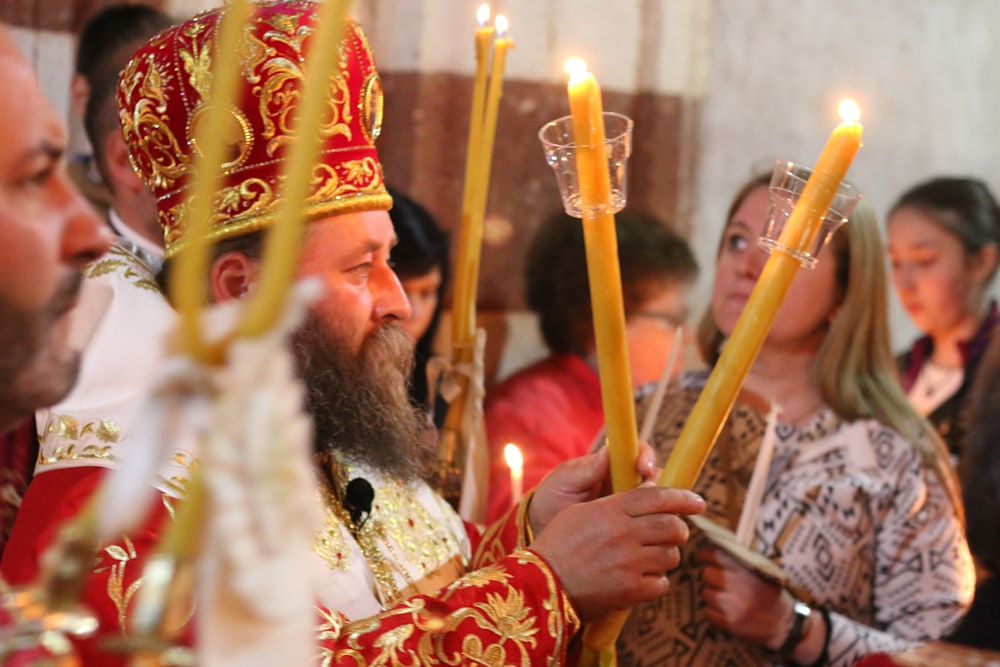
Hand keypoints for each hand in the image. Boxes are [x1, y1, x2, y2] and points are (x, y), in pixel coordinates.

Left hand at [528, 441, 659, 535]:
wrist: (542, 529)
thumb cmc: (552, 499)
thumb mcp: (564, 483)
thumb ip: (585, 471)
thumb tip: (606, 453)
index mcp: (612, 465)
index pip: (639, 454)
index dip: (646, 458)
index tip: (642, 469)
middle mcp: (626, 483)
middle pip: (658, 480)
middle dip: (662, 488)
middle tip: (654, 500)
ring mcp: (631, 508)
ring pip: (659, 506)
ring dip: (662, 512)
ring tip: (653, 522)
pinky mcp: (632, 530)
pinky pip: (651, 530)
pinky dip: (655, 533)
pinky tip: (648, 540)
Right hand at [530, 485, 704, 620]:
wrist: (540, 585)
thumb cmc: (558, 544)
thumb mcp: (580, 512)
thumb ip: (614, 502)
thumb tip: (649, 493)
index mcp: (610, 510)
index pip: (657, 497)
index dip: (682, 497)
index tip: (698, 502)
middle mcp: (623, 535)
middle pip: (672, 526)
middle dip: (678, 529)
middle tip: (673, 532)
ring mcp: (629, 564)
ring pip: (671, 556)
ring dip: (665, 556)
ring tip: (649, 558)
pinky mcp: (631, 591)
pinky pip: (661, 583)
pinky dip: (655, 582)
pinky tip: (640, 579)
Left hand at [698, 546, 791, 649]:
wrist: (785, 625)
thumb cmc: (772, 595)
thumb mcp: (763, 572)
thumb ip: (742, 560)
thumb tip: (716, 543)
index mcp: (746, 571)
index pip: (714, 555)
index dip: (705, 554)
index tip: (703, 556)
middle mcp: (737, 587)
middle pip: (707, 574)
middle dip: (711, 575)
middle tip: (718, 579)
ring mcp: (732, 607)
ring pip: (705, 593)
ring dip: (712, 594)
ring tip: (726, 596)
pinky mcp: (729, 623)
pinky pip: (708, 612)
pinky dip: (713, 610)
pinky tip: (726, 610)